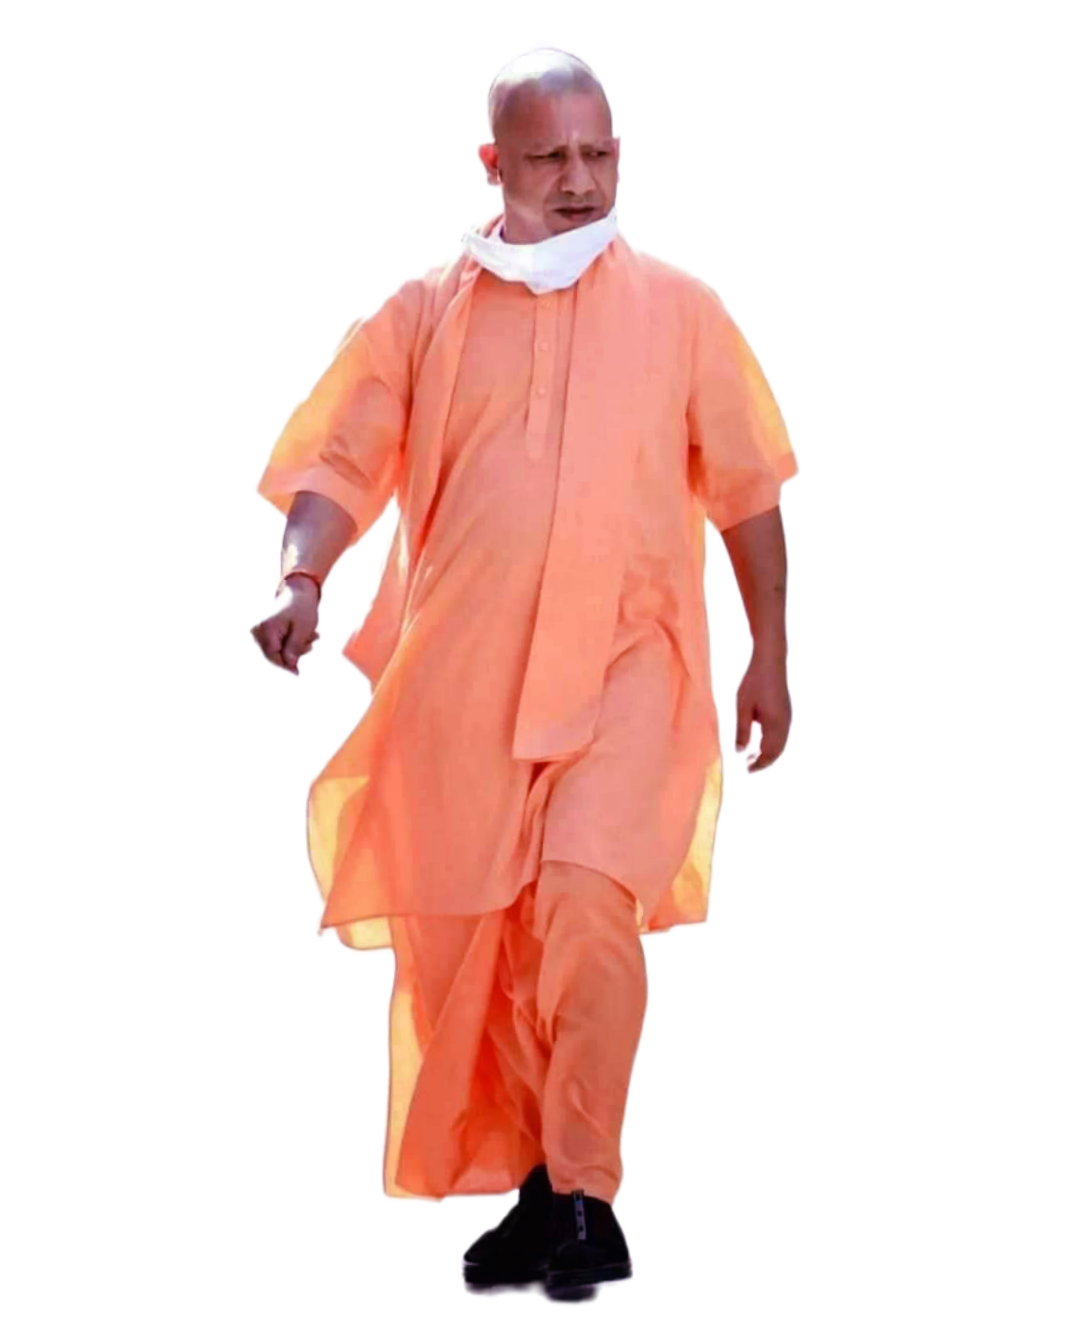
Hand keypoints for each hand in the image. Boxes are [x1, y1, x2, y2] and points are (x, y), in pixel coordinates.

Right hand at [248, 579, 321, 678]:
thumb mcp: (303, 628)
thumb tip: (290, 665)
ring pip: (279, 655)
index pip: (271, 656)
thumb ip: (295, 646)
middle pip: (275, 657)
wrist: (300, 598)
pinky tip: (306, 637)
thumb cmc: (303, 611)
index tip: (298, 675)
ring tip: (313, 635)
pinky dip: (295, 648)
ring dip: (298, 650)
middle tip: (313, 642)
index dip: (284, 667)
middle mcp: (259, 632)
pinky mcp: (267, 638)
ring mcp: (261, 635)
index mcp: (266, 628)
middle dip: (295, 654)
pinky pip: (280, 651)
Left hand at [732, 651, 792, 775]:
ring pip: (780, 743)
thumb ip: (742, 730)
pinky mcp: (785, 710)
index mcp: (776, 724)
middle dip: (763, 762)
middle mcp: (786, 723)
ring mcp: (788, 716)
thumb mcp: (742, 706)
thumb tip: (740, 753)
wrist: (770, 658)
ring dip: (767, 753)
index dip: (759, 765)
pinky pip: (781, 734)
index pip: (770, 754)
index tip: (747, 772)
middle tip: (748, 768)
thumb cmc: (754, 681)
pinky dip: (771, 743)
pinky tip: (758, 740)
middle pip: (777, 751)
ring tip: (751, 757)